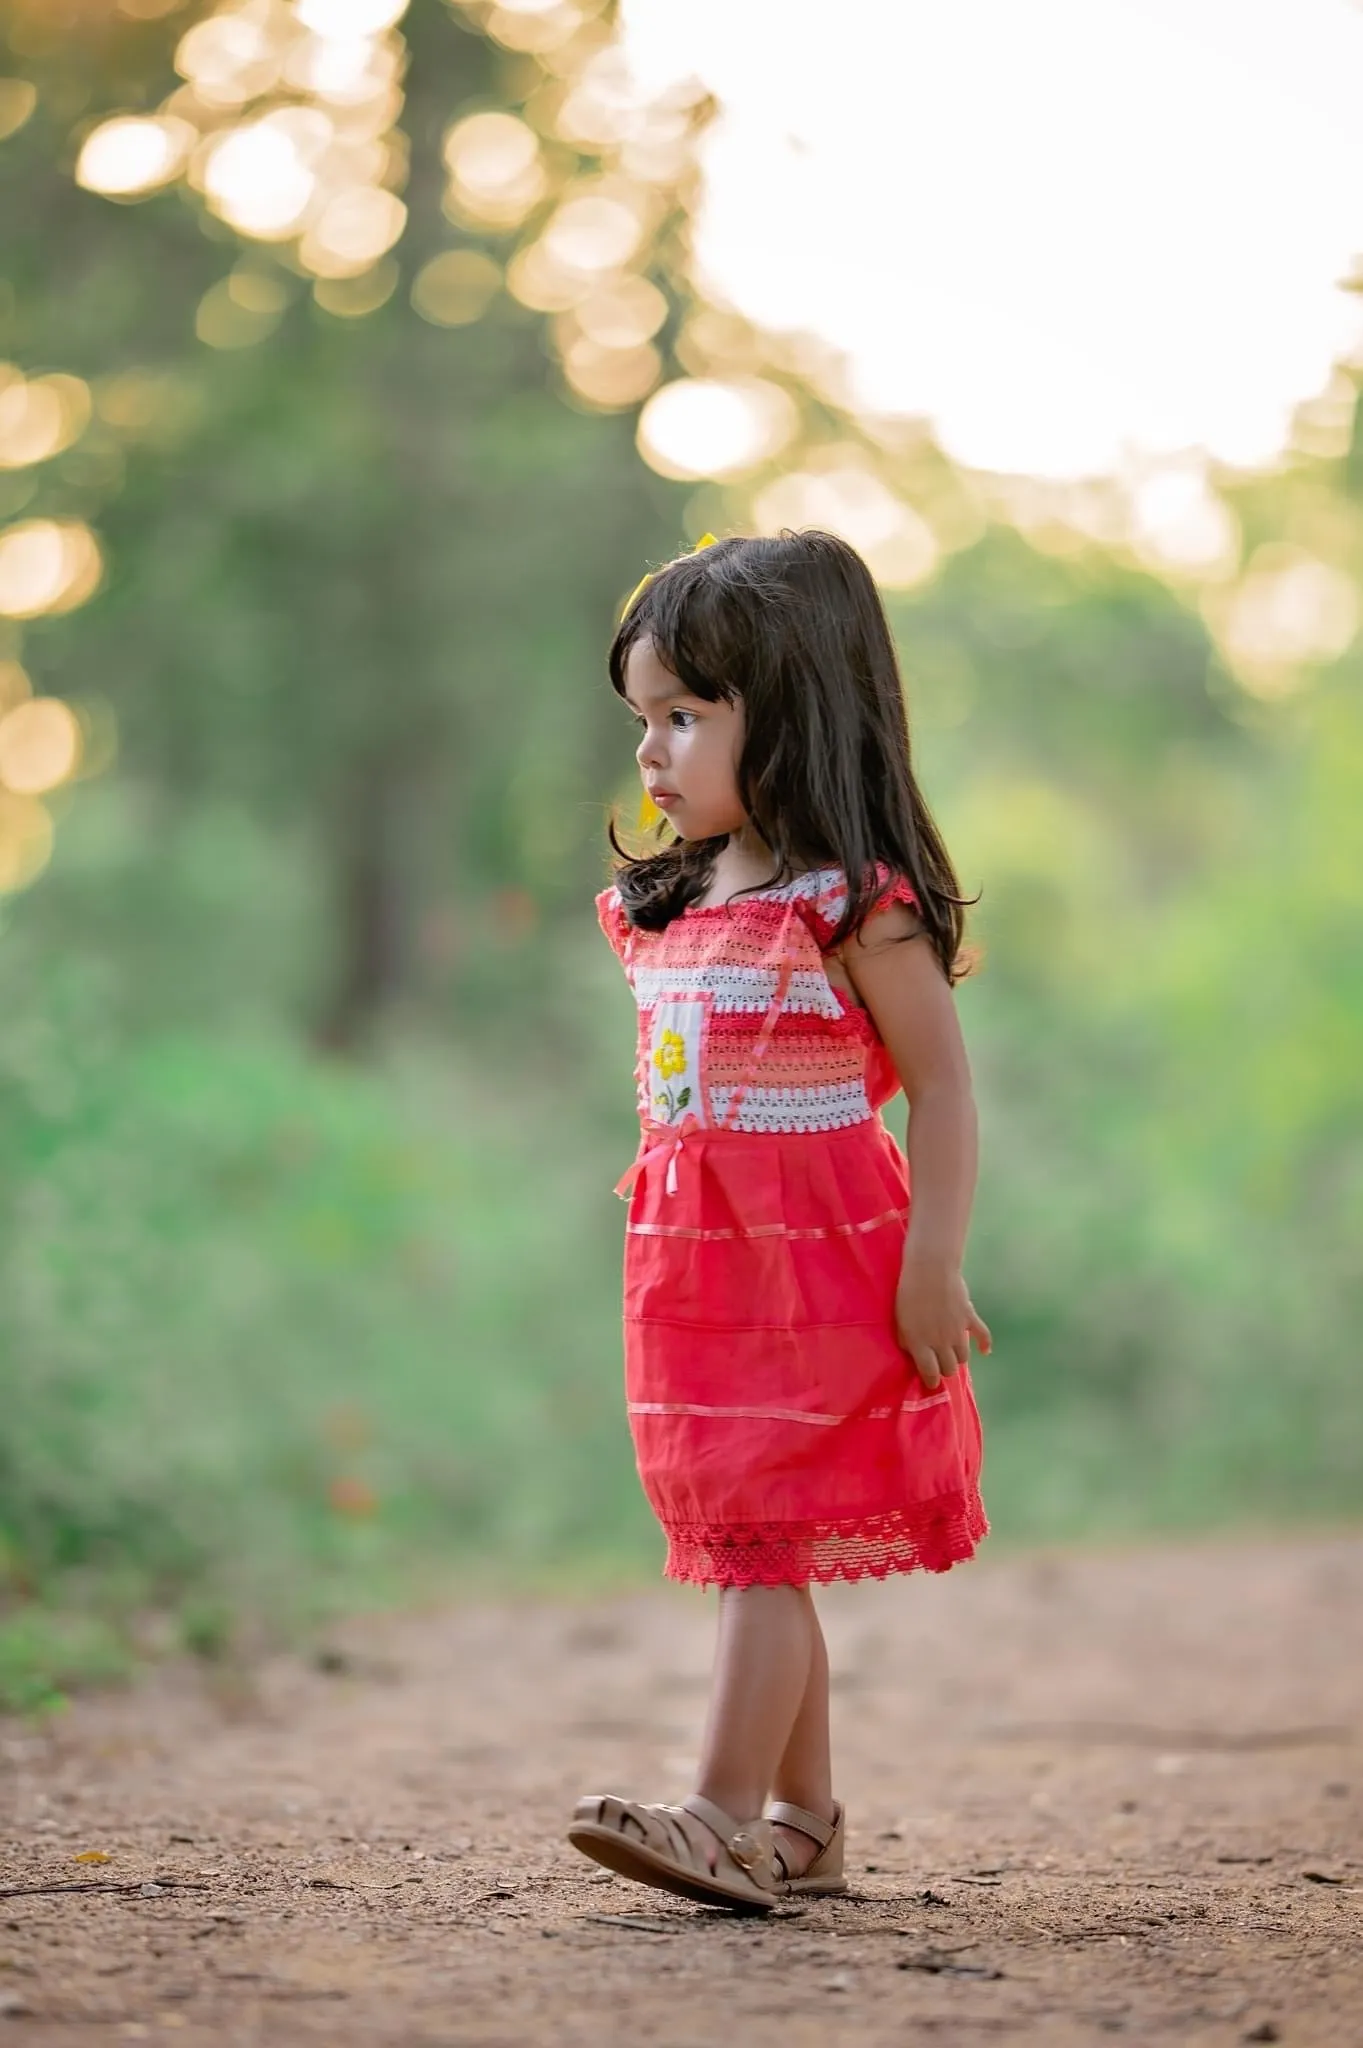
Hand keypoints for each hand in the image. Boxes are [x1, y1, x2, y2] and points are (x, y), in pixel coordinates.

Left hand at [894, 1255, 991, 1391]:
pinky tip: (985, 1351)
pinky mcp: (969, 1318)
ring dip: (958, 1357)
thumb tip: (913, 1352)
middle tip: (940, 1363)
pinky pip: (983, 1335)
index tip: (930, 1381)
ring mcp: (957, 1332)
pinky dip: (985, 1344)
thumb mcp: (900, 1321)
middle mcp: (941, 1343)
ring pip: (963, 1358)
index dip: (930, 1381)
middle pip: (949, 1369)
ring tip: (952, 1352)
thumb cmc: (908, 1294)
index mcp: (921, 1344)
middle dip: (944, 1369)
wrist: (930, 1270)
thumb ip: (907, 1340)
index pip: (930, 1373)